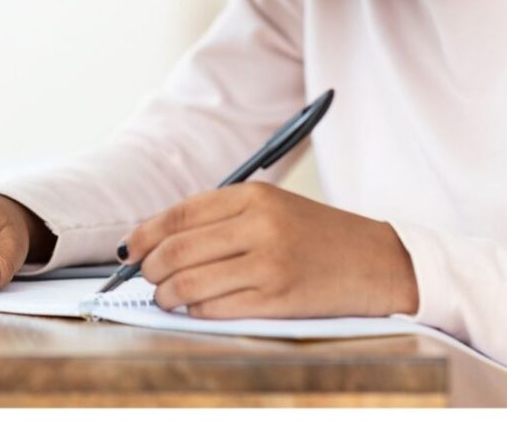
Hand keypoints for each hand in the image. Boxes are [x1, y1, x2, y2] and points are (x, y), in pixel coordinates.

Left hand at [121, 181, 418, 318]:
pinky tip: (196, 308)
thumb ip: (222, 217)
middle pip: (179, 249)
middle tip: (146, 276)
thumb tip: (160, 239)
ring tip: (166, 297)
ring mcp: (268, 264)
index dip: (147, 233)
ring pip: (190, 283)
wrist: (375, 262)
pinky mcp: (277, 300)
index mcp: (254, 195)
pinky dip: (195, 312)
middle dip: (150, 268)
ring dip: (167, 295)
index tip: (131, 249)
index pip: (181, 214)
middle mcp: (259, 225)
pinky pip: (216, 309)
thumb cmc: (316, 235)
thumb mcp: (272, 208)